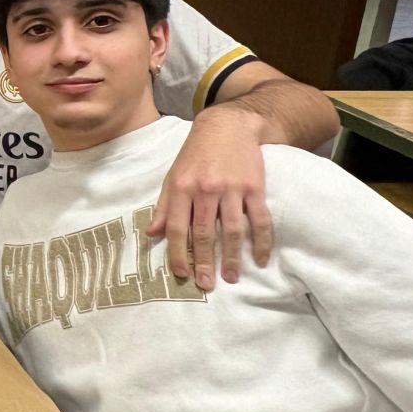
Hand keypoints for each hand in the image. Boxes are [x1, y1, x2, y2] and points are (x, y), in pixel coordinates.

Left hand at [148, 106, 271, 290]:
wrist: (227, 127)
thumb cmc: (195, 155)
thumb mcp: (172, 176)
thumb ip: (163, 206)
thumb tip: (151, 234)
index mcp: (181, 188)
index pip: (176, 228)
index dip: (177, 253)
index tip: (180, 274)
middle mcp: (205, 190)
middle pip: (203, 233)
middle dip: (203, 262)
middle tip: (206, 284)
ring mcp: (232, 189)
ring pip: (232, 230)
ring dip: (232, 257)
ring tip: (231, 277)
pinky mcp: (254, 187)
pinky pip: (259, 219)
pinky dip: (261, 241)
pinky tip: (260, 259)